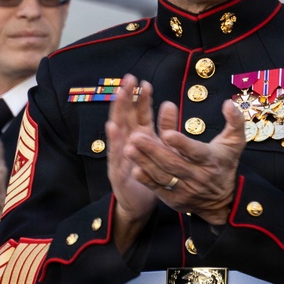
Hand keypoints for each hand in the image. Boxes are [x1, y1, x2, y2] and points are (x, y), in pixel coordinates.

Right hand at [105, 75, 159, 252]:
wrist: (140, 204)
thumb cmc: (150, 174)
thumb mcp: (160, 148)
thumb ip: (165, 127)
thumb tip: (169, 103)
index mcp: (138, 137)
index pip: (137, 113)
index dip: (139, 97)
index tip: (141, 80)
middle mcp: (126, 144)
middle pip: (125, 117)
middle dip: (126, 98)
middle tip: (127, 80)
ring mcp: (119, 157)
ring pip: (118, 131)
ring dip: (118, 112)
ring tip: (119, 96)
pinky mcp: (117, 172)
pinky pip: (115, 154)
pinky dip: (114, 140)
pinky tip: (114, 127)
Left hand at [125, 96, 246, 225]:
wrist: (224, 201)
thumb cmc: (225, 164)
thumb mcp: (234, 143)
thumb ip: (234, 121)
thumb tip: (228, 102)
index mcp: (211, 160)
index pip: (195, 152)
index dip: (181, 144)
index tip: (167, 134)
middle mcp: (198, 176)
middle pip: (173, 163)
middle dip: (153, 150)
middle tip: (135, 136)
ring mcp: (186, 190)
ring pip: (163, 176)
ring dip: (145, 163)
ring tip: (128, 149)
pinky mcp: (175, 200)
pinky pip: (159, 190)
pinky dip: (147, 181)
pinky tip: (134, 169)